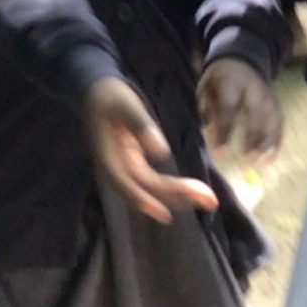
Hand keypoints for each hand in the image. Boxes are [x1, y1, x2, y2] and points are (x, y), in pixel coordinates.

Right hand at [83, 75, 218, 223]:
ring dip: (178, 195)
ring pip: (151, 189)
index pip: (127, 184)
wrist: (96, 92)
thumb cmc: (109, 96)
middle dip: (176, 196)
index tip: (165, 214)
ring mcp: (125, 167)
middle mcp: (116, 168)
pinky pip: (152, 182)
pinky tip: (189, 193)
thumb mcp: (125, 106)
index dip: (145, 200)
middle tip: (210, 200)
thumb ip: (141, 126)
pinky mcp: (134, 163)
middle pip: (145, 190)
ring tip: (208, 199)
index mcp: (108, 158)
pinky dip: (171, 188)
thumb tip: (162, 152)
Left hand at [197, 57, 283, 161]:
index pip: (229, 108)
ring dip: (267, 144)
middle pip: (257, 114)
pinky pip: (279, 125)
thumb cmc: (218, 82)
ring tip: (259, 164)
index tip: (220, 153)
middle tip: (245, 161)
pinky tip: (270, 159)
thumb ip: (208, 111)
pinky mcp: (276, 105)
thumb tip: (212, 136)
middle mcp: (255, 89)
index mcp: (232, 82)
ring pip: (272, 120)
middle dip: (252, 139)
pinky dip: (276, 142)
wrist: (240, 62)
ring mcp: (269, 96)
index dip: (225, 131)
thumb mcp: (206, 90)